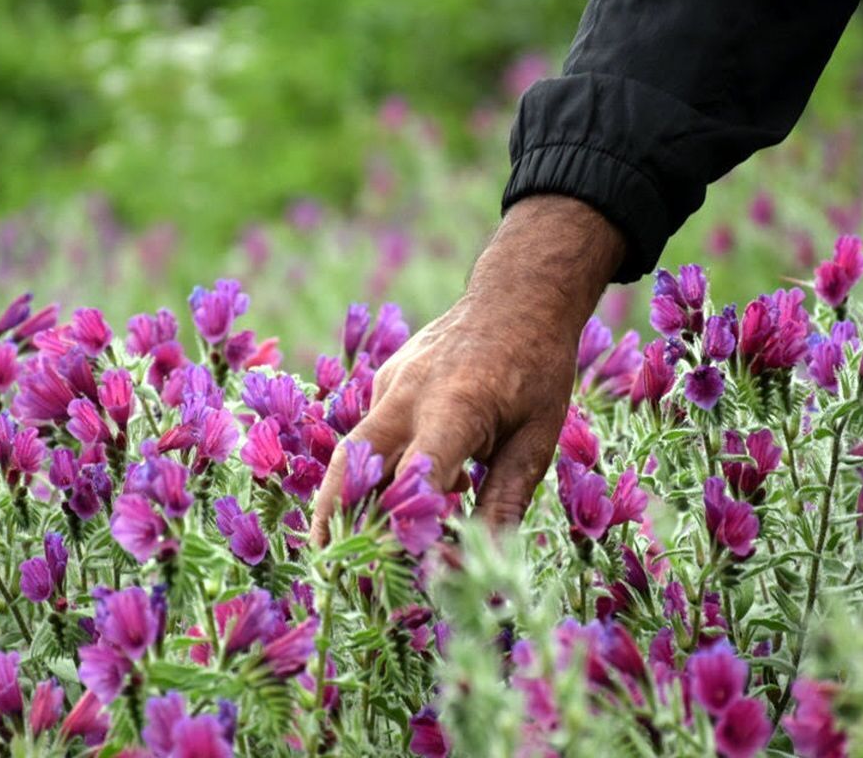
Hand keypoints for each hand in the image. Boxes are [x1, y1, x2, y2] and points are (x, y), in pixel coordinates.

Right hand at [309, 195, 626, 544]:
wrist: (517, 296)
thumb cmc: (535, 370)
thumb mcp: (535, 441)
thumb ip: (504, 503)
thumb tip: (486, 566)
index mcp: (456, 405)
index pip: (417, 470)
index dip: (400, 519)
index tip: (389, 564)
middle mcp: (411, 393)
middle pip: (356, 460)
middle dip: (335, 514)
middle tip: (327, 565)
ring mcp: (391, 383)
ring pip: (357, 449)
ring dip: (345, 496)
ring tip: (341, 546)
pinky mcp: (385, 380)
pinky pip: (374, 431)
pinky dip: (375, 467)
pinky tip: (395, 494)